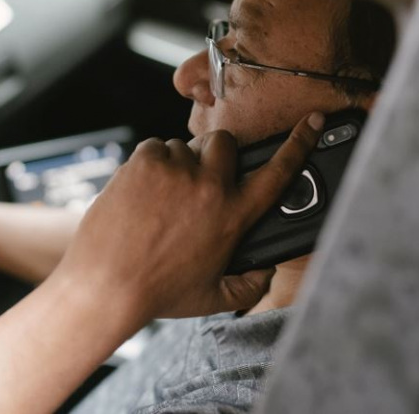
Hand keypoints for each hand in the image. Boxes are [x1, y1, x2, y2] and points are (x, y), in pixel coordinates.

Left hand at [54, 112, 324, 324]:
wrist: (105, 285)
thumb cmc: (157, 291)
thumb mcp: (211, 298)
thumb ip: (248, 287)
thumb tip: (265, 274)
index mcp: (233, 215)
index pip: (278, 172)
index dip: (300, 143)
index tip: (313, 120)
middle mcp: (210, 187)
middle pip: (226, 143)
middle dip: (216, 153)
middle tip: (198, 177)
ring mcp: (178, 171)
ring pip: (185, 145)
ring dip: (177, 164)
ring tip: (160, 198)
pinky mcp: (146, 161)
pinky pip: (155, 146)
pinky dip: (150, 162)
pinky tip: (142, 191)